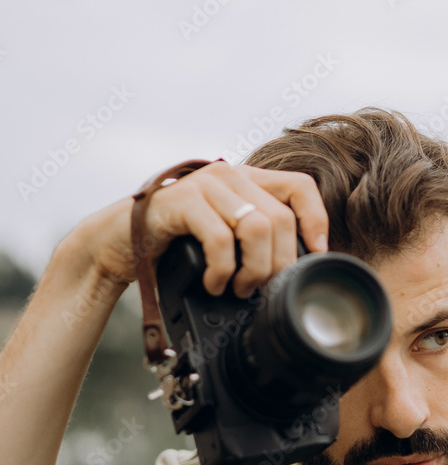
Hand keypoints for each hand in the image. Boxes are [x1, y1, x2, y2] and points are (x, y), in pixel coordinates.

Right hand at [74, 160, 329, 297]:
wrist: (113, 245)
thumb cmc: (172, 247)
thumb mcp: (224, 239)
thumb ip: (256, 240)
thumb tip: (299, 270)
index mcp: (245, 181)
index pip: (300, 187)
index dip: (316, 222)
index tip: (314, 256)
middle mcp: (228, 175)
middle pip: (282, 218)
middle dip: (279, 264)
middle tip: (260, 289)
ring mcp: (204, 184)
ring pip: (258, 227)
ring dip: (254, 270)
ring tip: (238, 288)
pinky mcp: (180, 201)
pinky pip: (221, 238)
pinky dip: (222, 270)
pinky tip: (213, 283)